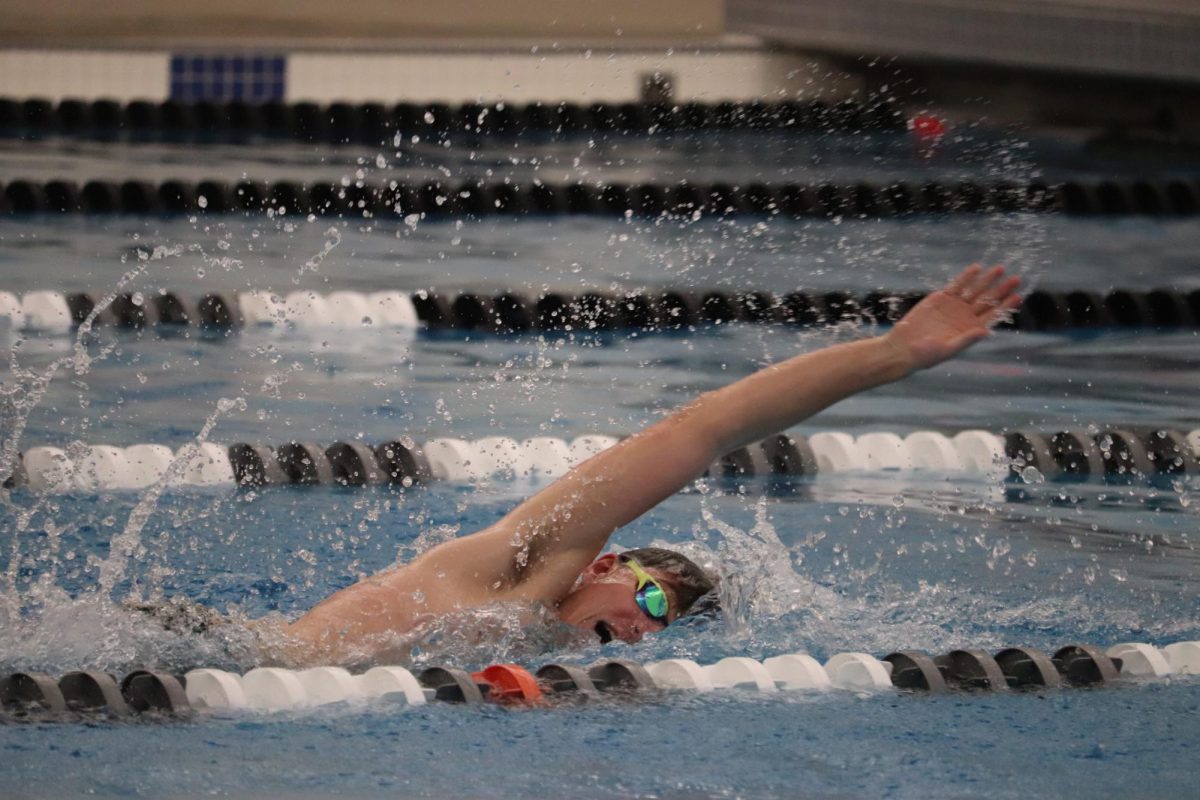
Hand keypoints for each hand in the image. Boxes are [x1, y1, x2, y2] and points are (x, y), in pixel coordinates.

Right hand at [885, 264, 1021, 371]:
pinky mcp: (940, 299)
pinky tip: (977, 268)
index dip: (1006, 306)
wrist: (903, 348)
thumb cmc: (925, 355)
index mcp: (971, 330)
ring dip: (987, 280)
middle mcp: (965, 317)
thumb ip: (966, 339)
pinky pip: (957, 285)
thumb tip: (985, 331)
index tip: (1018, 296)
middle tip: (1016, 279)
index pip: (993, 315)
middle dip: (1001, 289)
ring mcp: (954, 306)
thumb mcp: (947, 349)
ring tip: (1000, 269)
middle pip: (988, 300)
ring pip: (975, 290)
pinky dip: (966, 277)